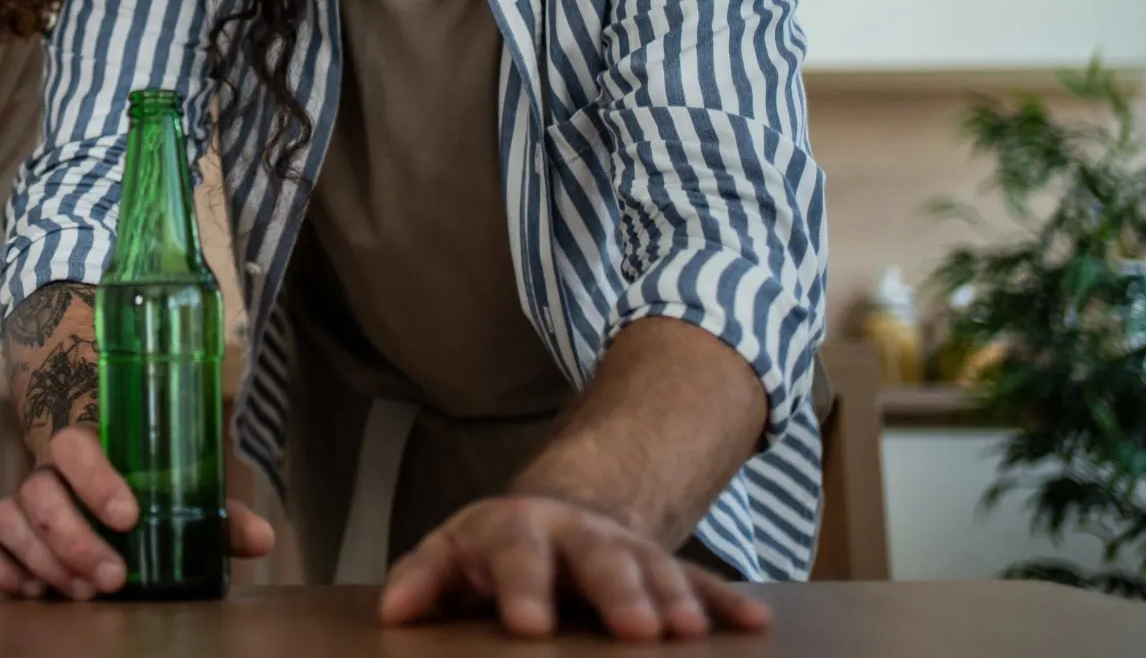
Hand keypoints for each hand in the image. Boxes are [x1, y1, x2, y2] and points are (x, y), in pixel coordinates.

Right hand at [0, 427, 273, 599]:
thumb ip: (218, 519)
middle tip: (112, 579)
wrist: (106, 508)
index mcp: (90, 449)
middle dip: (74, 539)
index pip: (74, 444)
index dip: (95, 478)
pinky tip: (28, 590)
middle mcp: (47, 473)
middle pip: (39, 491)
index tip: (128, 517)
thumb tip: (261, 538)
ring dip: (43, 559)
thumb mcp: (184, 507)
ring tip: (82, 593)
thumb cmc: (146, 504)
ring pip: (8, 518)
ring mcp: (18, 504)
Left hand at [379, 494, 770, 639]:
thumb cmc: (495, 550)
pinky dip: (726, 603)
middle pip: (600, 559)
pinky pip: (701, 583)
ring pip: (656, 570)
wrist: (554, 513)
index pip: (518, 555)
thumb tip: (393, 611)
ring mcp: (626, 549)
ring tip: (691, 632)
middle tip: (636, 631)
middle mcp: (578, 534)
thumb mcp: (453, 555)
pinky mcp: (664, 570)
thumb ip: (424, 579)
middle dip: (620, 594)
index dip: (523, 588)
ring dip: (676, 600)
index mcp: (518, 528)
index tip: (527, 625)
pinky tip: (752, 624)